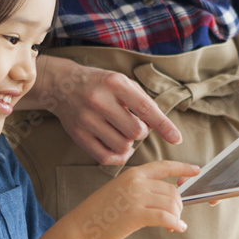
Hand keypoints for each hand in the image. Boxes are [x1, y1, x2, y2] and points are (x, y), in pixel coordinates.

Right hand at [39, 59, 181, 164]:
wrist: (62, 85)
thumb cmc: (100, 84)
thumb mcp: (122, 82)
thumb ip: (142, 101)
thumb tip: (161, 126)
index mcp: (115, 84)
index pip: (146, 108)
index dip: (164, 126)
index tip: (176, 139)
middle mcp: (100, 101)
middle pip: (135, 131)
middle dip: (141, 133)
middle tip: (135, 126)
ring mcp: (87, 119)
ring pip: (122, 146)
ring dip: (129, 145)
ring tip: (123, 134)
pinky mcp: (78, 135)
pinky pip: (105, 157)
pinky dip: (117, 157)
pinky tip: (118, 149)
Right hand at [62, 161, 199, 238]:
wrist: (81, 225)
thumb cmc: (100, 212)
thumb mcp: (120, 190)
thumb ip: (141, 189)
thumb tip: (166, 198)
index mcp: (133, 174)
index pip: (163, 166)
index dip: (182, 168)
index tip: (195, 170)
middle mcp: (136, 182)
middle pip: (172, 189)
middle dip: (179, 204)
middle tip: (175, 216)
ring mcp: (136, 197)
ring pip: (171, 203)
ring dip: (177, 216)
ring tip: (173, 224)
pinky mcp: (136, 215)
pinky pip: (166, 217)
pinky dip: (176, 224)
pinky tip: (176, 228)